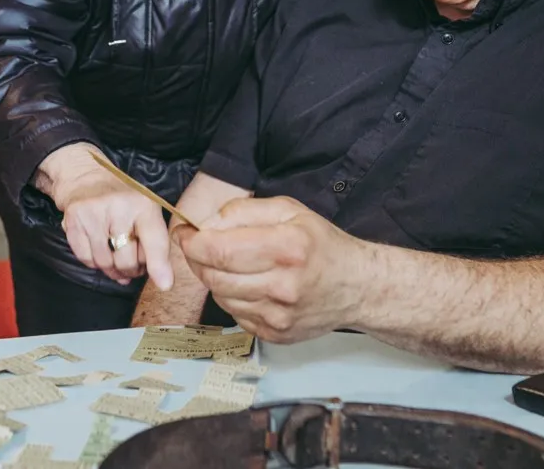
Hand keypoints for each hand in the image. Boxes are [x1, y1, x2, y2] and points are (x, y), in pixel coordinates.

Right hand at [37, 145, 173, 289]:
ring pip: (104, 263)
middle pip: (126, 260)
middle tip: (133, 268)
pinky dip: (94, 262)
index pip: (154, 239)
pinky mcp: (73, 221)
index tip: (164, 284)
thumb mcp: (145, 213)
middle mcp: (118, 207)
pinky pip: (85, 258)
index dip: (159, 265)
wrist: (86, 178)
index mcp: (143, 204)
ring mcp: (93, 214)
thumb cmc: (122, 201)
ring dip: (112, 270)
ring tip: (116, 261)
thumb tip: (163, 283)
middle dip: (131, 270)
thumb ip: (156, 245)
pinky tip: (99, 252)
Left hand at [177, 196, 372, 343]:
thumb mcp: (288, 210)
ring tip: (233, 265)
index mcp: (286, 247)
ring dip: (215, 279)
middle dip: (198, 259)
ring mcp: (279, 315)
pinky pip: (235, 315)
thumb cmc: (321, 244)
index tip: (185, 234)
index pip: (218, 250)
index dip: (192, 242)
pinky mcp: (276, 334)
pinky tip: (250, 285)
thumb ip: (242, 211)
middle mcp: (283, 285)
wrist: (358, 287)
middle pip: (213, 276)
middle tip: (201, 247)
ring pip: (220, 296)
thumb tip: (206, 225)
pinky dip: (233, 298)